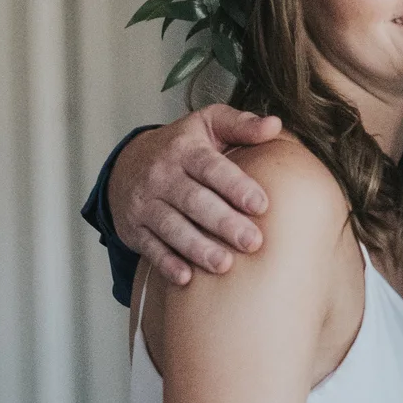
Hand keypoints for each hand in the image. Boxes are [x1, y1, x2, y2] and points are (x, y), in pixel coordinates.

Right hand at [113, 105, 281, 284]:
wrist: (127, 164)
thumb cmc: (182, 146)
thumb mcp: (208, 124)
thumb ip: (241, 124)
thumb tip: (276, 125)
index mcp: (185, 149)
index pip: (211, 167)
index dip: (235, 185)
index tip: (261, 205)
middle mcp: (162, 175)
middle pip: (193, 200)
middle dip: (223, 223)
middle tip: (252, 242)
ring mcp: (146, 203)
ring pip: (171, 227)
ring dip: (197, 247)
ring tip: (224, 264)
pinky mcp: (134, 228)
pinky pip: (150, 247)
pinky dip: (166, 263)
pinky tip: (186, 278)